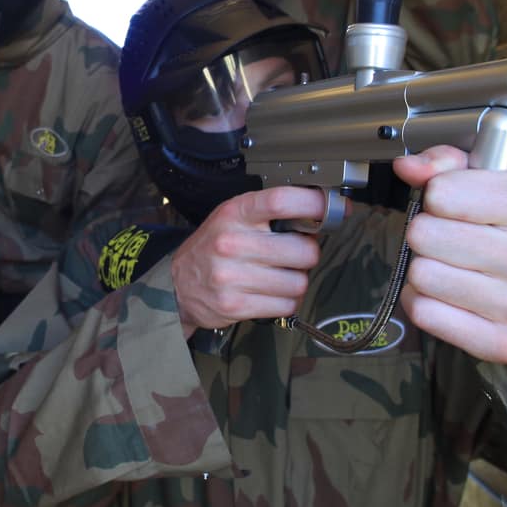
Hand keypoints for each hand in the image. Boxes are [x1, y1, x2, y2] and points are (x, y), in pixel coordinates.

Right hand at [169, 186, 325, 331]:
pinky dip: (285, 301)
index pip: (280, 201)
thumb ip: (271, 213)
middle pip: (303, 250)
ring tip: (279, 276)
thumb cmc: (213, 248)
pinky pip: (286, 305)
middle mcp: (232, 243)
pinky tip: (270, 293)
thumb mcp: (233, 218)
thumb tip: (325, 211)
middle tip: (293, 255)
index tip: (329, 208)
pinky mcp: (236, 305)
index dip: (313, 204)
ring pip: (298, 282)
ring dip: (296, 281)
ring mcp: (233, 276)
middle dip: (306, 254)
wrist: (176, 286)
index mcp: (234, 214)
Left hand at [392, 148, 506, 370]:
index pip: (443, 193)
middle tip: (449, 240)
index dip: (438, 197)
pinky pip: (425, 313)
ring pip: (421, 275)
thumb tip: (406, 167)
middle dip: (427, 233)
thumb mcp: (503, 189)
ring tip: (451, 267)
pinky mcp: (506, 344)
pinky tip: (447, 295)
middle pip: (425, 234)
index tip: (455, 207)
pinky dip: (423, 301)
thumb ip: (450, 166)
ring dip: (424, 269)